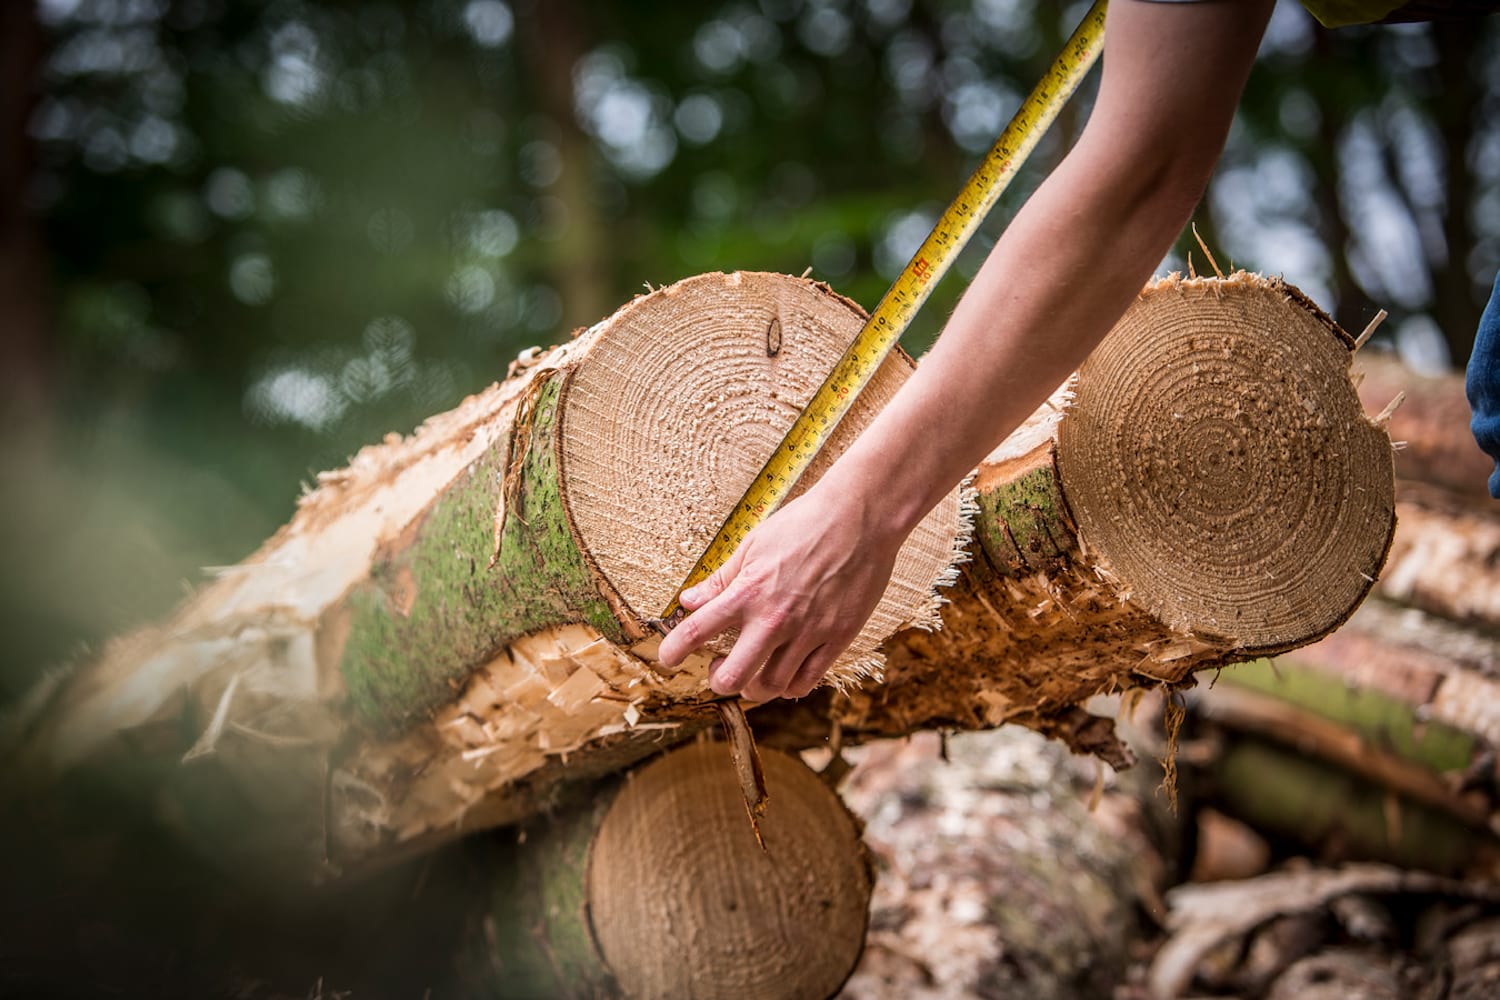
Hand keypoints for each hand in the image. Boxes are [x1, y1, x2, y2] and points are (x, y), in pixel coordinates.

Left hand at [656, 485, 903, 701]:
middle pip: (732, 678)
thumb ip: (721, 578)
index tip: (667, 658)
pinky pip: (807, 682)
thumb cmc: (805, 523)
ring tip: (753, 672)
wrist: (860, 517)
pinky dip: (789, 687)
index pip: (696, 632)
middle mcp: (775, 619)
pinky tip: (784, 674)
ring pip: (770, 687)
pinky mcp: (838, 638)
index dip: (673, 651)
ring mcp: (808, 633)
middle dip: (717, 680)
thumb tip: (689, 601)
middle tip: (718, 669)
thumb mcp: (753, 544)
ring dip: (753, 686)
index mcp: (748, 592)